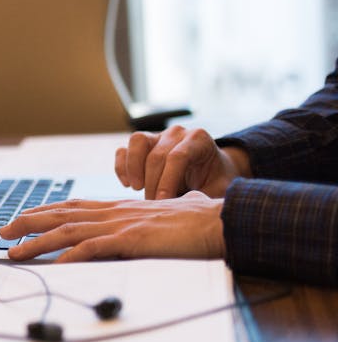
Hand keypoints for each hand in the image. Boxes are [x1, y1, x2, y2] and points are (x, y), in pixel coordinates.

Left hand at [0, 191, 225, 262]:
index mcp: (120, 208)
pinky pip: (94, 249)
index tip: (21, 218)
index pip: (72, 206)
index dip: (44, 211)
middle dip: (27, 223)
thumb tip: (165, 212)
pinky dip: (70, 257)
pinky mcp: (132, 241)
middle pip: (61, 214)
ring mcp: (122, 225)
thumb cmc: (201, 219)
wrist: (223, 220)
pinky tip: (52, 267)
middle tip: (2, 232)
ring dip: (37, 242)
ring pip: (68, 231)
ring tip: (14, 252)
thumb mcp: (169, 213)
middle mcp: (115, 212)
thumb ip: (158, 215)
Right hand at [115, 125, 250, 199]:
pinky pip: (124, 150)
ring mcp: (157, 135)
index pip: (178, 156)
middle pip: (156, 155)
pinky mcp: (142, 144)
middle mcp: (177, 133)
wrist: (210, 171)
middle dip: (152, 183)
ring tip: (137, 189)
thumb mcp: (219, 189)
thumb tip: (188, 208)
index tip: (163, 202)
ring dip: (133, 169)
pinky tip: (128, 184)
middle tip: (153, 205)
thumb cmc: (215, 181)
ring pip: (137, 142)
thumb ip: (206, 196)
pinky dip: (122, 167)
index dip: (168, 180)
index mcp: (198, 139)